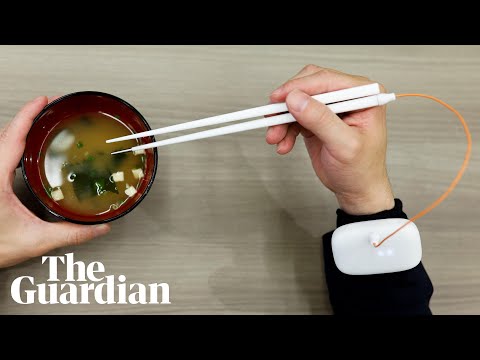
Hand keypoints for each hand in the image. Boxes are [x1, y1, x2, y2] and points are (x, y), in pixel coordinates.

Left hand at [0, 96, 110, 267]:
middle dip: (29, 117)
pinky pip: (1, 153)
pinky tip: (27, 148)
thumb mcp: (36, 240)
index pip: (12, 137)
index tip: (43, 101)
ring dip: (21, 129)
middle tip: (49, 106)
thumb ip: (71, 233)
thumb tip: (97, 227)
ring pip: (1, 142)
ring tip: (41, 122)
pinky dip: (15, 143)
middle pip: (6, 134)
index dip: (29, 115)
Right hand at [266, 65, 394, 214]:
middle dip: (288, 104)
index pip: (327, 80)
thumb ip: (321, 120)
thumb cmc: (361, 170)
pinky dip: (285, 129)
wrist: (356, 190)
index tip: (280, 98)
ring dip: (282, 119)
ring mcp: (331, 107)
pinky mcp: (317, 119)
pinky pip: (294, 115)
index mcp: (364, 95)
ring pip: (297, 101)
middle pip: (308, 86)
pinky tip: (284, 143)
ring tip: (276, 137)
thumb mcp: (343, 145)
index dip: (300, 87)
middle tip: (273, 117)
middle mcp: (347, 97)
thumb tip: (298, 100)